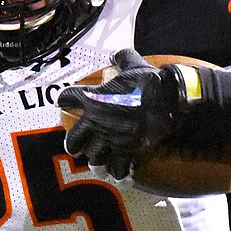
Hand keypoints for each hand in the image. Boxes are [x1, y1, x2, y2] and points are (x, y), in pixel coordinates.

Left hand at [57, 49, 192, 178]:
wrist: (167, 100)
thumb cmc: (148, 81)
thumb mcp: (133, 64)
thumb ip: (121, 58)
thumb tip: (116, 55)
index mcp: (94, 99)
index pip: (68, 98)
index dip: (64, 99)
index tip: (63, 101)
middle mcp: (98, 122)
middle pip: (74, 139)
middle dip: (72, 144)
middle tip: (73, 147)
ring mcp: (111, 138)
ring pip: (94, 158)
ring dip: (94, 162)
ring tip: (94, 165)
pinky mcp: (127, 150)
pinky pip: (119, 166)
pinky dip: (118, 172)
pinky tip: (117, 176)